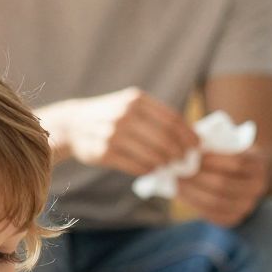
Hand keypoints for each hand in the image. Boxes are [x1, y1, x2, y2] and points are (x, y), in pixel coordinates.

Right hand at [54, 89, 196, 175]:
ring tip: (169, 167)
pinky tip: (152, 170)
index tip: (197, 146)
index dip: (188, 135)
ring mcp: (113, 134)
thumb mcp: (131, 105)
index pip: (172, 119)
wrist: (73, 124)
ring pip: (151, 155)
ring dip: (165, 164)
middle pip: (164, 138)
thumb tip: (189, 135)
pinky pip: (135, 166)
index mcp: (135, 100)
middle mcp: (124, 115)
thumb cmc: (111, 116)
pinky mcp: (104, 152)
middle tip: (185, 161)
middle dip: (179, 153)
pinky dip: (148, 170)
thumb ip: (156, 117)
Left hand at [175, 149, 266, 226]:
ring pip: (216, 202)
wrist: (249, 177)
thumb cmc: (234, 155)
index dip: (213, 159)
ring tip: (178, 182)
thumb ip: (217, 145)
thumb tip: (190, 148)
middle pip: (224, 184)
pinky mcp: (235, 218)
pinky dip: (195, 204)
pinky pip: (213, 214)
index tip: (194, 153)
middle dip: (198, 177)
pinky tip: (183, 194)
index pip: (236, 163)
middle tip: (179, 170)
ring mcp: (248, 206)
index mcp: (259, 166)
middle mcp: (258, 188)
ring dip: (193, 193)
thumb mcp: (233, 145)